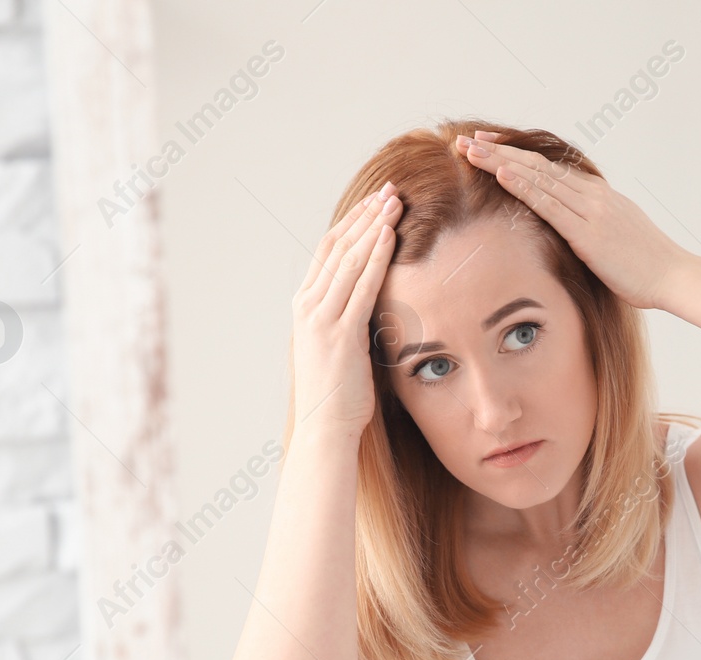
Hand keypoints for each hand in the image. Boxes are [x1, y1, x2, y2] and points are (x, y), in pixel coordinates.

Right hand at [290, 182, 404, 435]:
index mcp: (305, 307)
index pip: (328, 252)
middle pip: (337, 247)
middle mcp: (308, 307)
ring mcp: (321, 319)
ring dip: (373, 227)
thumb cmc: (338, 397)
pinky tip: (391, 234)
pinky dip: (375, 256)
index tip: (375, 203)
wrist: (324, 430)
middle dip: (365, 216)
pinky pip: (360, 286)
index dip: (352, 224)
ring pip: (348, 259)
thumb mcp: (339, 350)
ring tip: (395, 201)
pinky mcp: (340, 334)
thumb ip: (349, 322)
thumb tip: (371, 307)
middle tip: (389, 189)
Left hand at [455, 129, 690, 310]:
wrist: (673, 276)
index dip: (515, 154)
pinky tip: (503, 175)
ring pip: (539, 178)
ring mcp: (591, 210)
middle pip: (538, 166)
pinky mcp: (589, 232)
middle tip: (467, 140)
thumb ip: (591, 228)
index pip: (549, 168)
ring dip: (502, 163)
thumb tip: (570, 233)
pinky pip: (551, 205)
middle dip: (499, 151)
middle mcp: (592, 195)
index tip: (487, 145)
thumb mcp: (615, 238)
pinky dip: (525, 187)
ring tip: (471, 151)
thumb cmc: (646, 266)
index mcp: (598, 195)